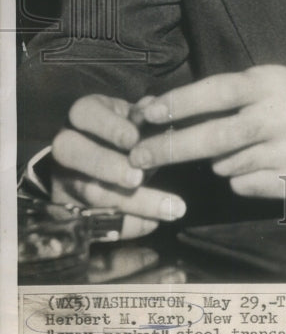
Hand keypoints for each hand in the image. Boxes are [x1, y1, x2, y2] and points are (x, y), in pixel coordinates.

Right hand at [50, 94, 186, 239]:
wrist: (99, 160)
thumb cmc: (124, 132)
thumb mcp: (131, 118)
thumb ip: (144, 116)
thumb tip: (154, 109)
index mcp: (83, 115)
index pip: (84, 113)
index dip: (108, 126)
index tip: (134, 139)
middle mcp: (66, 144)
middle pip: (72, 153)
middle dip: (106, 165)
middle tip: (138, 178)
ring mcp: (65, 178)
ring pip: (89, 192)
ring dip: (132, 202)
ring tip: (171, 208)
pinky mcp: (70, 209)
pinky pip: (95, 221)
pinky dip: (129, 224)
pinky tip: (155, 222)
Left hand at [128, 66, 285, 198]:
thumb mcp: (266, 81)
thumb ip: (220, 94)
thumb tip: (157, 106)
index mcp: (270, 84)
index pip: (218, 92)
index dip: (181, 103)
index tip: (147, 113)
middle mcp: (281, 116)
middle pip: (217, 136)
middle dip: (172, 147)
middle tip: (139, 157)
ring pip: (228, 164)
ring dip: (218, 159)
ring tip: (238, 146)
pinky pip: (245, 184)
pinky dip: (240, 176)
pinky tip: (259, 162)